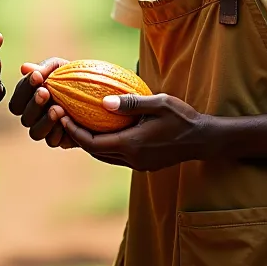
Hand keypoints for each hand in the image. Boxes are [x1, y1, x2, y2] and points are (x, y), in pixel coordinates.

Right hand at [8, 57, 75, 148]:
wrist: (97, 91)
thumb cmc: (74, 76)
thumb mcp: (60, 67)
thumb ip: (44, 68)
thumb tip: (24, 68)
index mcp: (29, 100)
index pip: (17, 101)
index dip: (24, 90)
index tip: (37, 76)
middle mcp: (35, 117)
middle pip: (25, 118)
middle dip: (34, 104)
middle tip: (46, 92)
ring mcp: (47, 130)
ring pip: (35, 133)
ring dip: (45, 121)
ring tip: (58, 109)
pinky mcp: (61, 140)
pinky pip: (53, 141)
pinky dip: (58, 131)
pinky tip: (67, 120)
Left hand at [59, 93, 216, 170]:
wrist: (204, 140)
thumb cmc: (183, 118)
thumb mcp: (158, 103)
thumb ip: (131, 103)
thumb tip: (103, 101)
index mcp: (132, 145)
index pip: (93, 143)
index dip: (74, 132)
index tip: (63, 116)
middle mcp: (132, 159)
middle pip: (95, 152)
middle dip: (77, 137)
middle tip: (65, 118)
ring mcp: (138, 164)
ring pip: (105, 156)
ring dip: (90, 143)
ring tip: (78, 124)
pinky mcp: (144, 164)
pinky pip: (117, 156)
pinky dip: (105, 145)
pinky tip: (102, 130)